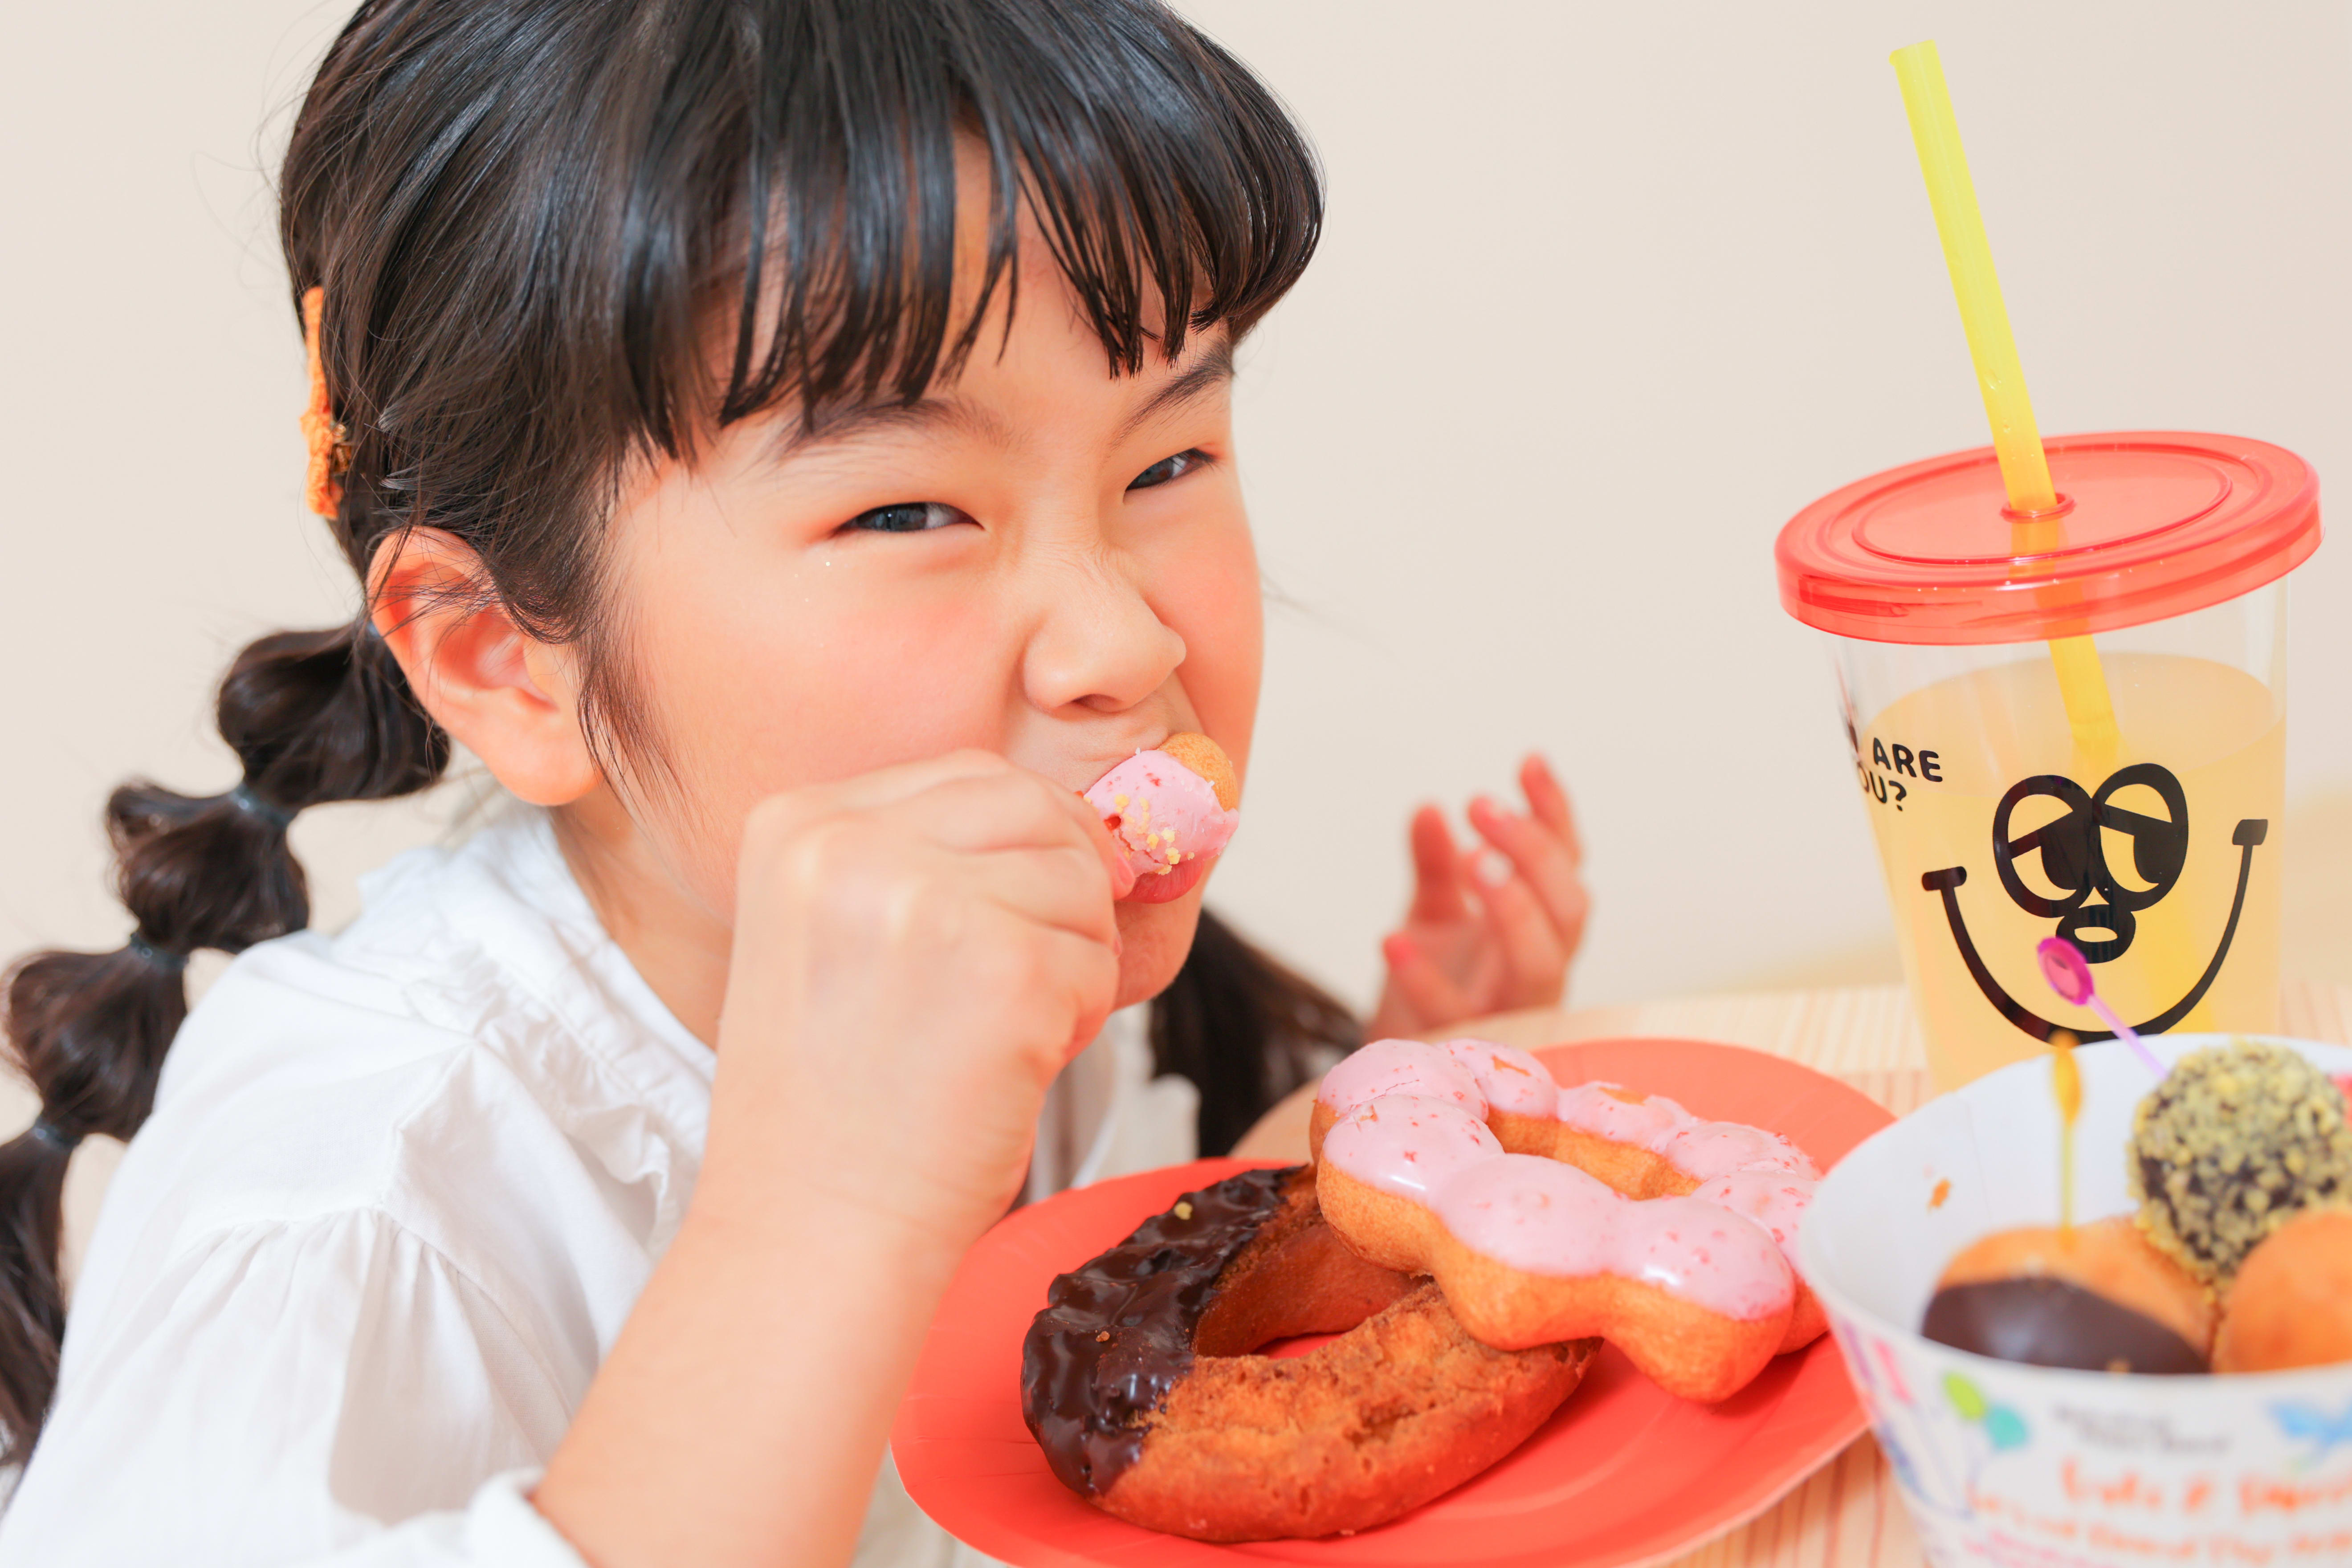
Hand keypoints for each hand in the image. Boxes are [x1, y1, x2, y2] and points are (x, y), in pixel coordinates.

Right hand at [709, 750, 1132, 1247]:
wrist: (812, 1232)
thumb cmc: (835, 1104)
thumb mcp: (832, 934)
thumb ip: (919, 858)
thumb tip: (1075, 826)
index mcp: (797, 824)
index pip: (970, 774)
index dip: (1030, 836)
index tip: (1024, 907)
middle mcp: (852, 845)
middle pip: (1036, 809)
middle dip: (1065, 889)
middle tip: (1032, 974)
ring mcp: (929, 902)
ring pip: (1081, 881)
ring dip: (1074, 961)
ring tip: (1004, 1033)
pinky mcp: (1006, 970)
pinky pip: (1099, 962)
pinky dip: (1081, 1019)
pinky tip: (1015, 1067)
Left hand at [1366, 754, 1586, 1039]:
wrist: (1396, 1064)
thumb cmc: (1431, 983)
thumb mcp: (1432, 914)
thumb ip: (1435, 865)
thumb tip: (1430, 809)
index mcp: (1539, 928)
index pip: (1568, 864)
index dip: (1555, 814)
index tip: (1526, 761)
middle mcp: (1537, 968)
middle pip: (1569, 909)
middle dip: (1535, 853)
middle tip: (1482, 805)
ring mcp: (1506, 1011)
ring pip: (1541, 963)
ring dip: (1513, 908)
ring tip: (1472, 860)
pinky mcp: (1462, 1046)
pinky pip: (1456, 1013)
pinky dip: (1425, 976)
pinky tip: (1392, 937)